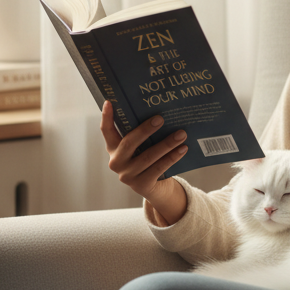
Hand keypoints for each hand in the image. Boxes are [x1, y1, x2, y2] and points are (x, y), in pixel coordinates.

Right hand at [99, 101, 187, 224]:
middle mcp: (116, 162)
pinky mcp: (142, 184)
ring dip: (167, 144)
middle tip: (160, 119)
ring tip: (181, 134)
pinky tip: (183, 149)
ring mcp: (128, 175)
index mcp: (113, 148)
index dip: (107, 117)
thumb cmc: (147, 159)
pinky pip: (159, 168)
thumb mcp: (139, 147)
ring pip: (148, 156)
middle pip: (129, 143)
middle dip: (145, 130)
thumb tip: (159, 111)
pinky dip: (172, 157)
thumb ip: (141, 133)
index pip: (106, 131)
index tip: (109, 102)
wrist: (154, 187)